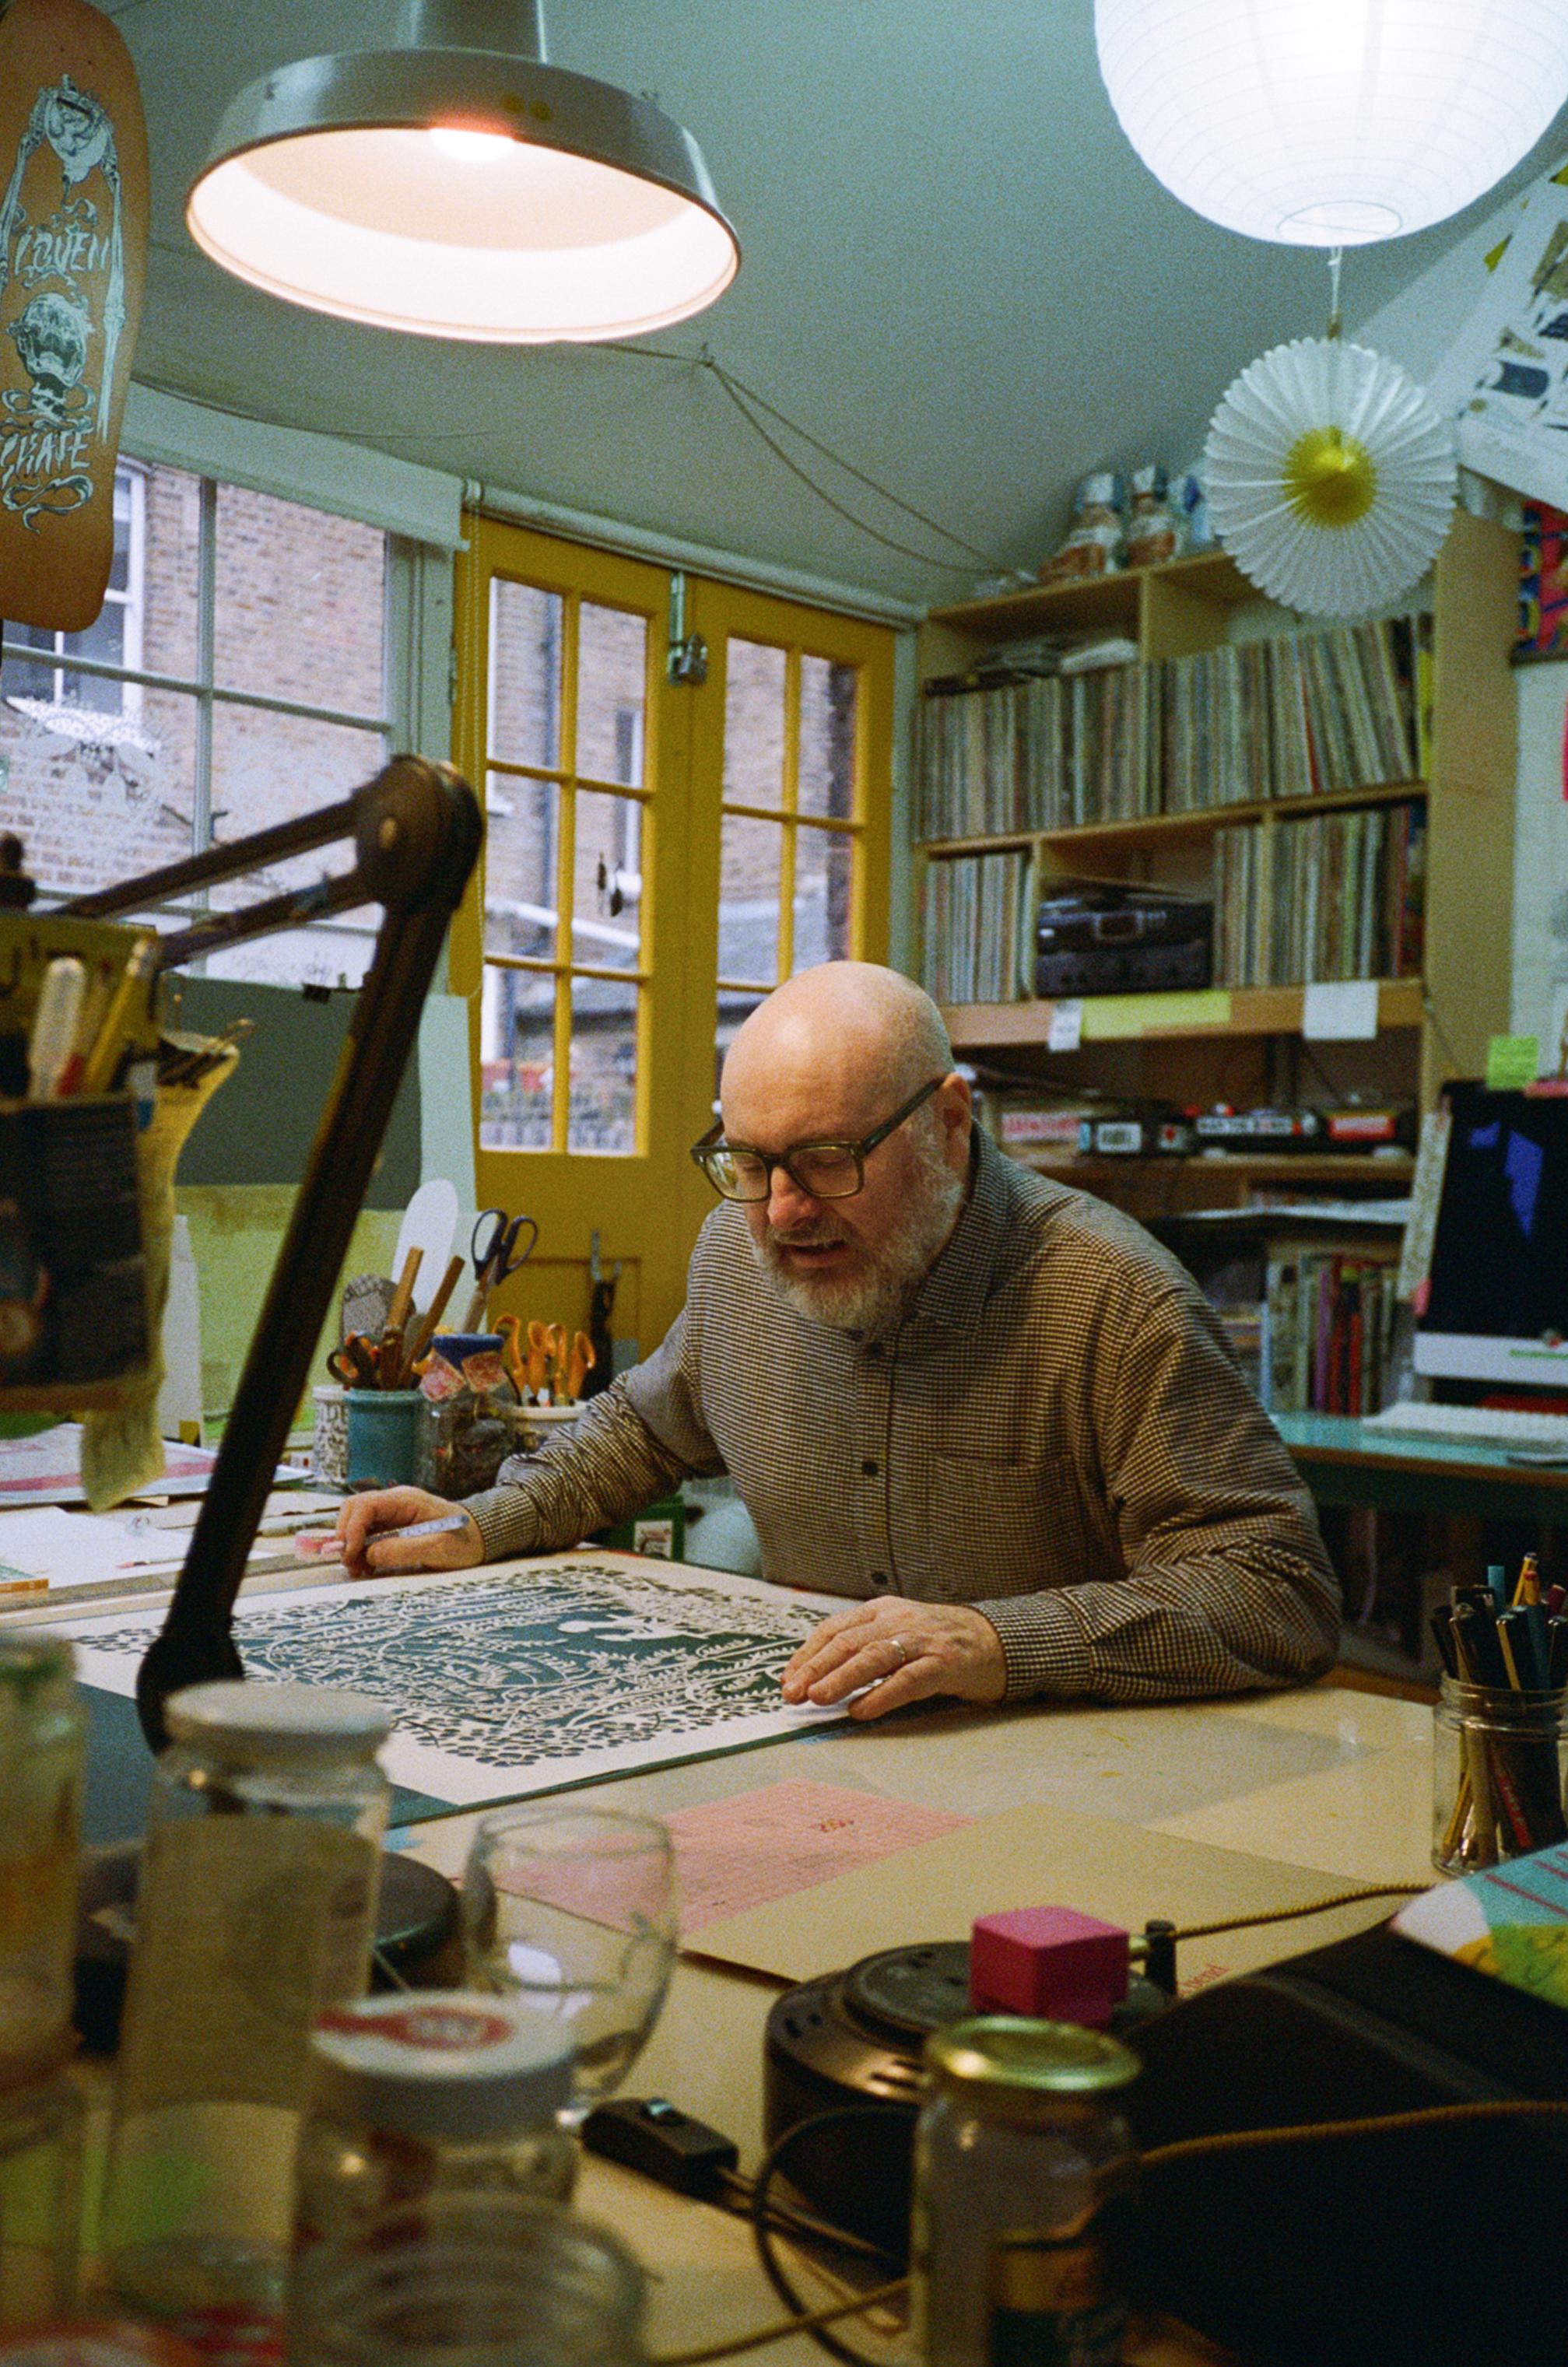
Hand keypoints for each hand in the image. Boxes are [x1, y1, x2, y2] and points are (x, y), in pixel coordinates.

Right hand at [299, 1487, 484, 1578]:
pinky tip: (367, 1567)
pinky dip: (361, 1549)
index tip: (351, 1554)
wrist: (482, 1538)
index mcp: (406, 1500)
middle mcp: (396, 1502)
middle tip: (350, 1564)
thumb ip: (403, 1550)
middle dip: (346, 1536)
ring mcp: (394, 1513)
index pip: (365, 1505)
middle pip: (354, 1510)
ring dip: (351, 1545)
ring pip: (357, 1522)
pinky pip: (367, 1533)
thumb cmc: (466, 1541)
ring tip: (359, 1569)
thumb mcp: (438, 1549)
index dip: (351, 1529)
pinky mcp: (394, 1526)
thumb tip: (368, 1554)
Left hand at [781, 1599, 1005, 1720]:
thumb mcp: (897, 1632)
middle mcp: (898, 1620)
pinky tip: (861, 1710)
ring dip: (841, 1678)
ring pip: (873, 1657)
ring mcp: (922, 1640)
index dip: (807, 1654)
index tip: (787, 1678)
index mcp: (881, 1610)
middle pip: (848, 1642)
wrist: (996, 1640)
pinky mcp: (944, 1664)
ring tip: (817, 1697)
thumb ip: (863, 1648)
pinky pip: (907, 1679)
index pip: (834, 1629)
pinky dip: (880, 1695)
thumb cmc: (938, 1642)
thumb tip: (816, 1678)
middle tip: (792, 1693)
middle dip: (815, 1668)